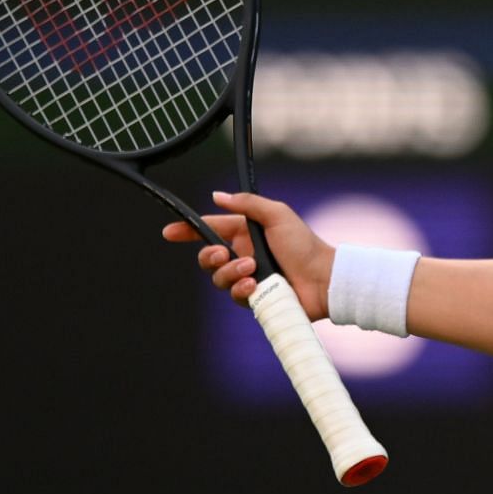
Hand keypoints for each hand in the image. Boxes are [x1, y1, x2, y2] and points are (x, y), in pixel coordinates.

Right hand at [160, 190, 334, 316]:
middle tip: (223, 254)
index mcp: (246, 234)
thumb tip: (218, 195)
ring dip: (230, 272)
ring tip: (252, 269)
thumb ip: (247, 204)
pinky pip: (234, 295)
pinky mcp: (255, 298)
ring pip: (218, 278)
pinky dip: (241, 289)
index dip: (187, 231)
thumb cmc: (304, 245)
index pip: (209, 230)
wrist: (323, 279)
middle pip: (206, 258)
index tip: (169, 232)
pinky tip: (254, 285)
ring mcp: (248, 278)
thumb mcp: (277, 215)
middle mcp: (244, 255)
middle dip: (208, 256)